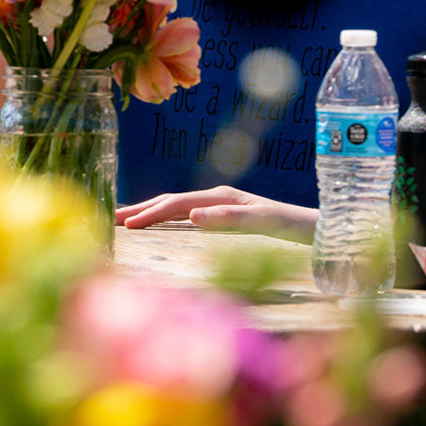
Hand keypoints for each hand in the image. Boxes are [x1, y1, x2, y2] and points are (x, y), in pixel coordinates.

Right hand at [116, 186, 316, 240]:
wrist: (313, 228)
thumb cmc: (289, 228)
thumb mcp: (262, 223)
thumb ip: (228, 219)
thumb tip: (191, 216)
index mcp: (220, 197)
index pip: (176, 205)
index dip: (149, 214)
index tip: (125, 227)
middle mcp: (217, 197)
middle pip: (170, 201)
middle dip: (141, 209)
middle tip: (112, 219)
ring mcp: (219, 205)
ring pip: (176, 206)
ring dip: (150, 212)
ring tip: (125, 219)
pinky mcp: (223, 215)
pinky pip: (186, 215)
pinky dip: (166, 218)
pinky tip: (159, 225)